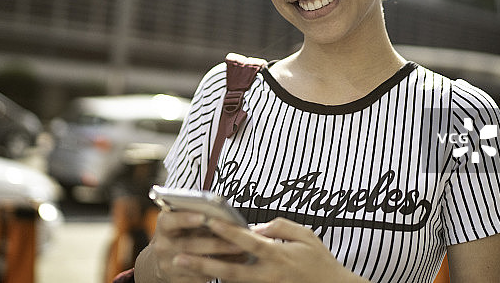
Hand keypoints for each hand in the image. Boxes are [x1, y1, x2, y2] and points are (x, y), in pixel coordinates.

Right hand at [147, 210, 248, 282]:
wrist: (162, 260)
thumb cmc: (180, 233)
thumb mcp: (182, 220)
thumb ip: (196, 214)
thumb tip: (221, 210)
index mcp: (163, 226)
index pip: (169, 221)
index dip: (185, 219)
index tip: (203, 217)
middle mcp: (162, 246)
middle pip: (189, 245)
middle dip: (215, 243)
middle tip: (236, 240)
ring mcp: (168, 265)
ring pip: (196, 264)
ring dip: (220, 258)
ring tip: (240, 251)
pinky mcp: (177, 280)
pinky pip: (199, 278)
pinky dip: (217, 271)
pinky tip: (234, 264)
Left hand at [173, 217, 366, 282]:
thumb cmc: (321, 261)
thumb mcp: (306, 235)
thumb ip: (280, 226)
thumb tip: (256, 227)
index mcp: (278, 256)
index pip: (247, 242)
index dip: (226, 231)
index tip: (207, 221)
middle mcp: (269, 275)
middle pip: (230, 271)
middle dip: (203, 263)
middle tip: (179, 257)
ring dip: (208, 274)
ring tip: (185, 265)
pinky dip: (225, 282)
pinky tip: (208, 275)